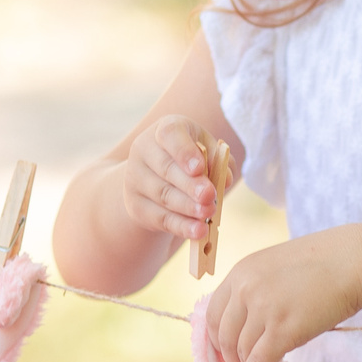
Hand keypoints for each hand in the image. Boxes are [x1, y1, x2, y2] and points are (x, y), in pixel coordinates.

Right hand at [123, 115, 219, 245]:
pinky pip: (160, 218)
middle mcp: (144, 150)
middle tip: (209, 196)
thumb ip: (219, 161)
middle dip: (190, 185)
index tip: (199, 168)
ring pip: (163, 195)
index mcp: (164, 130)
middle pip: (166, 169)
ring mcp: (135, 178)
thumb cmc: (190, 158)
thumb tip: (225, 180)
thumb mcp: (206, 151)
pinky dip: (181, 226)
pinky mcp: (135, 205)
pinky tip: (198, 231)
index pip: (170, 135)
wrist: (156, 176)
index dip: (184, 152)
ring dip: (187, 207)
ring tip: (208, 214)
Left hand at [208, 229, 361, 361]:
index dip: (215, 338)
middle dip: (229, 358)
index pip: (212, 313)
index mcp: (241, 272)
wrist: (353, 262)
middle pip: (224, 336)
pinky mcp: (283, 330)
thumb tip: (245, 325)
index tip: (223, 351)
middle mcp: (246, 290)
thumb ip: (255, 289)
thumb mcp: (275, 266)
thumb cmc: (322, 263)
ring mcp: (264, 310)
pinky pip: (259, 361)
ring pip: (242, 351)